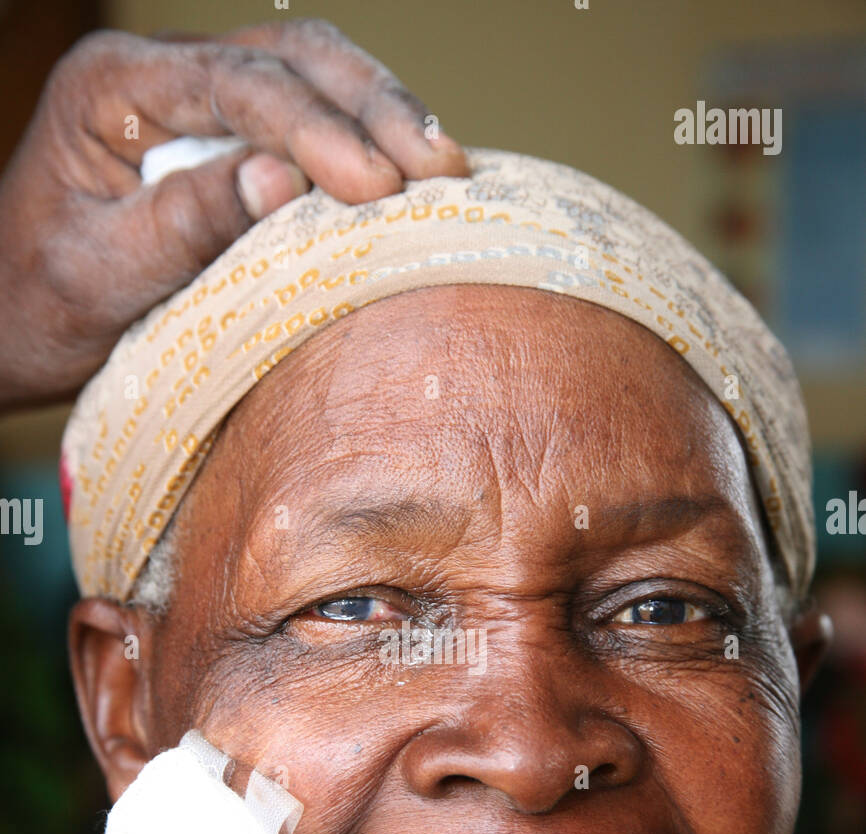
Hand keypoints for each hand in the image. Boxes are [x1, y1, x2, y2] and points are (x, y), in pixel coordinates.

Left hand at [0, 20, 467, 408]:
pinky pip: (309, 115)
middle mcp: (158, 72)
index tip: (374, 186)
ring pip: (311, 72)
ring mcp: (195, 96)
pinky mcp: (227, 136)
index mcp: (112, 86)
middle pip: (289, 57)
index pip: (234, 83)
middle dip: (372, 108)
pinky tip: (411, 172)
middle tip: (439, 169)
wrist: (12, 319)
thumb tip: (278, 181)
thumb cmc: (41, 303)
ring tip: (446, 167)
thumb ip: (183, 223)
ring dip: (382, 115)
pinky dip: (365, 139)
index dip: (314, 129)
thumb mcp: (102, 275)